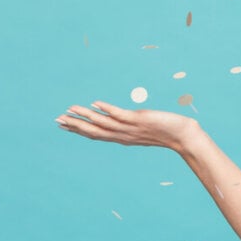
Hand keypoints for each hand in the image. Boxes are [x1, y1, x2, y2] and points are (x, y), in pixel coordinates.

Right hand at [55, 101, 199, 151]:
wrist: (183, 136)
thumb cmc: (166, 132)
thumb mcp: (143, 129)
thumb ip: (131, 125)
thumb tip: (123, 119)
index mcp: (122, 137)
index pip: (96, 134)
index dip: (78, 129)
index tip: (63, 124)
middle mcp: (123, 135)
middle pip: (94, 131)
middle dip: (75, 125)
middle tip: (57, 119)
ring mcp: (130, 128)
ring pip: (103, 123)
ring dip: (85, 116)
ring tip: (70, 109)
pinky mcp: (138, 120)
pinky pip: (119, 115)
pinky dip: (107, 109)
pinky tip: (95, 103)